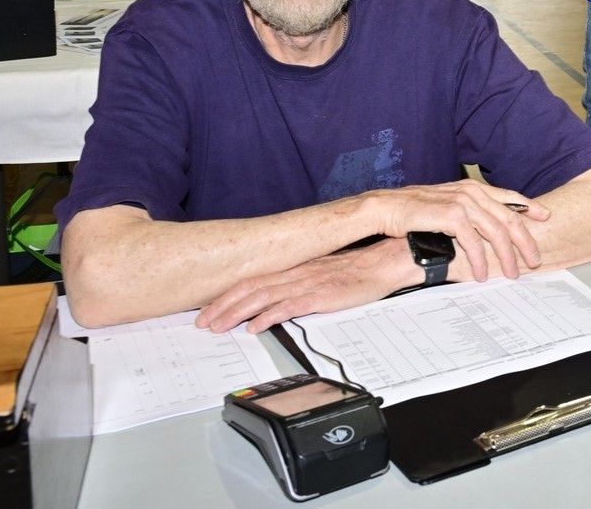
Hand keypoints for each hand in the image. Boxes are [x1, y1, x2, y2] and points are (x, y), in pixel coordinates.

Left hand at [196, 238, 412, 333]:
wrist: (389, 262)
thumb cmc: (361, 270)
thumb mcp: (325, 274)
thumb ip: (301, 285)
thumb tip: (277, 302)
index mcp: (297, 268)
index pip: (254, 279)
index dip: (227, 295)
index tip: (208, 310)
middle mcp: (298, 272)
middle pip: (251, 287)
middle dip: (222, 306)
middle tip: (202, 323)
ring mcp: (309, 283)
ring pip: (264, 296)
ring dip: (236, 312)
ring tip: (218, 327)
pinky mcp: (323, 295)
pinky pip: (290, 306)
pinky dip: (268, 317)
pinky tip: (254, 327)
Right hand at [359, 179, 548, 282]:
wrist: (386, 208)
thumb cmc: (413, 210)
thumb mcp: (447, 207)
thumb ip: (468, 212)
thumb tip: (487, 229)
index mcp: (472, 188)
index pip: (509, 196)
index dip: (530, 206)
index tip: (546, 216)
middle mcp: (471, 191)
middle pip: (509, 217)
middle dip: (525, 241)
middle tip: (534, 260)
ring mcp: (462, 201)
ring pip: (496, 231)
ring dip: (506, 256)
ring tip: (512, 273)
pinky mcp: (450, 215)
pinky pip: (473, 241)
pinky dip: (480, 260)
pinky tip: (481, 274)